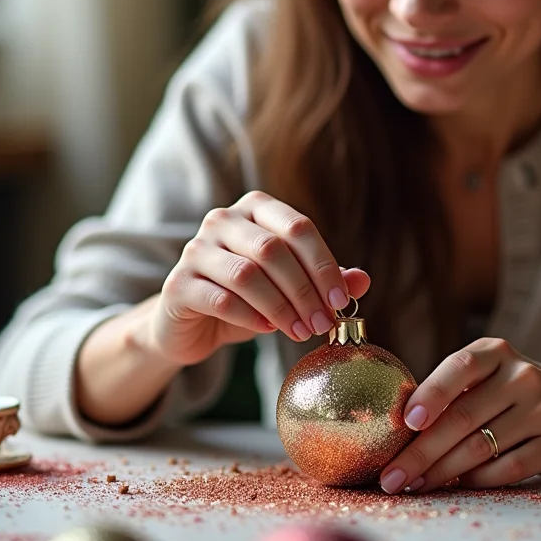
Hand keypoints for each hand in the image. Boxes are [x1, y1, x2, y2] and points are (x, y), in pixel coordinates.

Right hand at [147, 190, 370, 365]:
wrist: (190, 324)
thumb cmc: (247, 299)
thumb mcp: (289, 288)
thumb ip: (322, 280)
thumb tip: (362, 281)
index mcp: (255, 208)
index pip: (297, 227)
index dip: (323, 264)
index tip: (340, 300)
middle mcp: (222, 220)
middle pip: (273, 250)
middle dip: (304, 291)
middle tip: (323, 323)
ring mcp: (195, 249)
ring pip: (247, 274)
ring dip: (281, 308)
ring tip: (301, 331)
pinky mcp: (178, 284)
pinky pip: (221, 299)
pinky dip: (251, 317)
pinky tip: (267, 329)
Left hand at [378, 338, 540, 493]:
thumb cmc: (519, 391)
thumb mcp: (493, 373)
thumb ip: (455, 391)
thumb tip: (400, 430)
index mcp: (498, 353)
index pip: (460, 366)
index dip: (431, 393)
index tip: (406, 422)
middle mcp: (522, 377)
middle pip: (463, 417)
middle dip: (421, 451)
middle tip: (392, 475)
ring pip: (480, 447)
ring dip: (441, 471)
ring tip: (415, 484)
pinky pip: (507, 468)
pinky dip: (476, 480)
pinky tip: (456, 485)